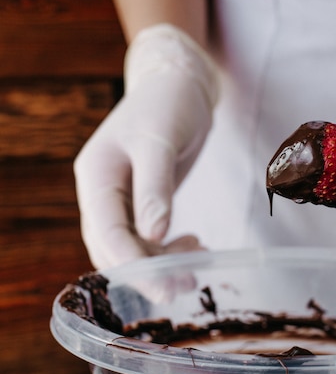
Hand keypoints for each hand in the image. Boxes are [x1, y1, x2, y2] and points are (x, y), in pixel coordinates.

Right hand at [74, 24, 217, 268]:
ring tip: (200, 264)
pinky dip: (169, 247)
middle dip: (149, 271)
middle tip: (187, 285)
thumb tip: (154, 236)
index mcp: (97, 176)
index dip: (133, 264)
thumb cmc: (167, 105)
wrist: (178, 85)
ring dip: (162, 262)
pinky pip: (148, 236)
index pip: (107, 232)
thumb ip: (155, 188)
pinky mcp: (142, 200)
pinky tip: (195, 244)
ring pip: (133, 246)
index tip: (164, 287)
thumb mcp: (159, 141)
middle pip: (115, 247)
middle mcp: (103, 191)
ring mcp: (121, 197)